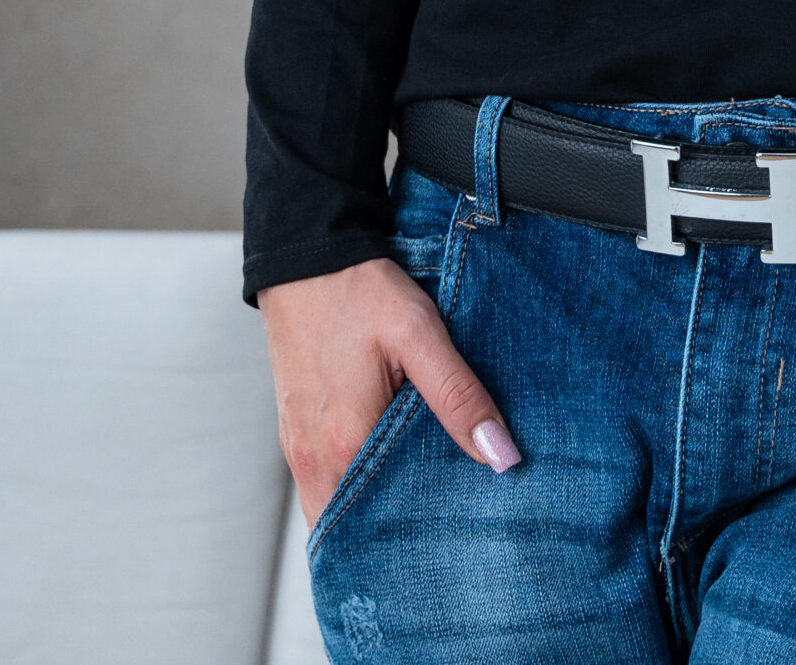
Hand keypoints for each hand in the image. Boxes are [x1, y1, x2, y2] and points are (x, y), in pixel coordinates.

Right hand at [258, 255, 519, 526]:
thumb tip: (501, 456)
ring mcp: (298, 448)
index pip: (382, 527)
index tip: (456, 539)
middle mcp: (313, 459)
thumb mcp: (419, 334)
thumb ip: (458, 397)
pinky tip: (390, 469)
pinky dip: (355, 488)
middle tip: (446, 527)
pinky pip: (324, 484)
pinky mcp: (295, 432)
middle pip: (356, 527)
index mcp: (344, 444)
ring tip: (423, 500)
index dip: (419, 539)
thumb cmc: (359, 291)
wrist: (305, 256)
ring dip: (374, 512)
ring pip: (337, 509)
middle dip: (397, 534)